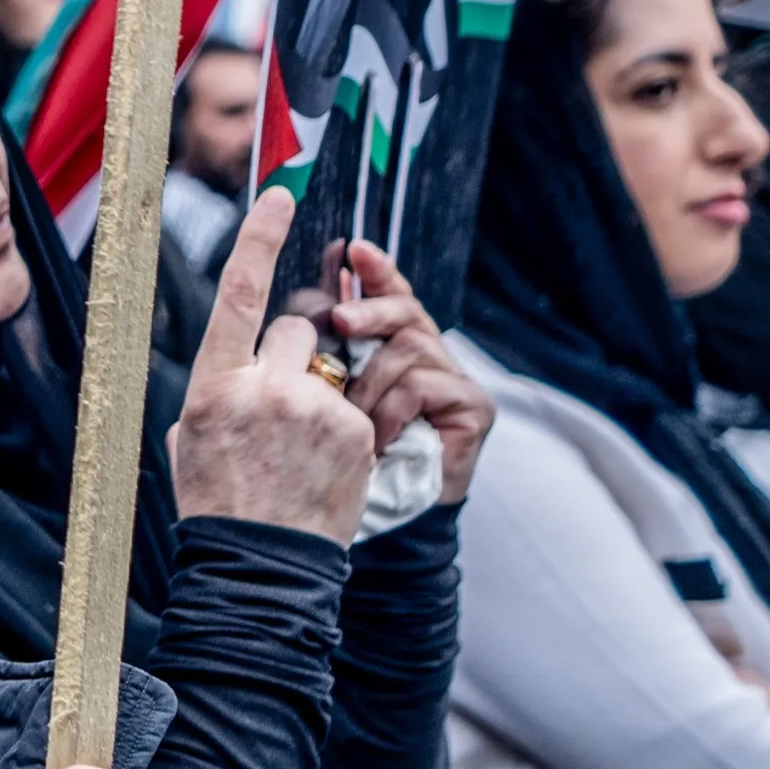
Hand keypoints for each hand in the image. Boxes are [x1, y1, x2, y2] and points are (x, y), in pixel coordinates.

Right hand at [167, 188, 376, 541]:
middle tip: (279, 401)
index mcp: (214, 385)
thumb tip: (240, 363)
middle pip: (295, 330)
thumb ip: (219, 388)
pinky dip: (340, 427)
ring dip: (317, 393)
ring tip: (298, 446)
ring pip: (328, 368)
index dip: (259, 240)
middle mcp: (267, 388)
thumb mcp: (191, 437)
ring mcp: (317, 410)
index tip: (279, 196)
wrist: (260, 564)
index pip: (240, 294)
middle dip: (292, 354)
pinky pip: (353, 406)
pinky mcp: (357, 433)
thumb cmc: (217, 500)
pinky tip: (319, 464)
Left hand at [326, 238, 492, 504]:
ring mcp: (455, 380)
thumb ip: (319, 352)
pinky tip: (377, 437)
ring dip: (370, 383)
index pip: (388, 296)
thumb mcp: (319, 399)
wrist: (374, 520)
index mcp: (390, 349)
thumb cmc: (337, 462)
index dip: (375, 271)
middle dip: (369, 310)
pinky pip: (422, 385)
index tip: (353, 248)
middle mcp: (428, 357)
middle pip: (404, 310)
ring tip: (353, 419)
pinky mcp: (474, 407)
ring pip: (408, 348)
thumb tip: (295, 297)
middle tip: (341, 319)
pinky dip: (390, 410)